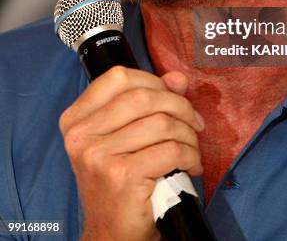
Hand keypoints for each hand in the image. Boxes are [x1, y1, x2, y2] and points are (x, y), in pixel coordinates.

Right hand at [59, 66, 203, 240]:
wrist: (111, 233)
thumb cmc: (119, 181)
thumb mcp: (126, 136)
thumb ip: (150, 101)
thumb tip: (177, 78)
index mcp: (76, 119)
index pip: (119, 77)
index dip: (153, 82)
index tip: (172, 97)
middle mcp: (81, 135)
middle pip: (144, 97)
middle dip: (179, 106)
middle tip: (194, 123)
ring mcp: (99, 156)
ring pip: (161, 123)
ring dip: (188, 134)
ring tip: (191, 148)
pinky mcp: (122, 176)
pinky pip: (171, 150)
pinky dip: (190, 156)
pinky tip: (190, 165)